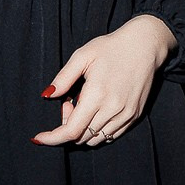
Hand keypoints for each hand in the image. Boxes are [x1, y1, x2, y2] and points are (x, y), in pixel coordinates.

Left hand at [32, 15, 176, 147]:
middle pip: (82, 137)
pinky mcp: (135, 115)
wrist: (144, 45)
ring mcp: (126, 114)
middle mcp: (112, 109)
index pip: (71, 131)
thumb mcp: (82, 56)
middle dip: (67, 126)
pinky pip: (111, 135)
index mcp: (96, 94)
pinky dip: (98, 130)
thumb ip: (63, 78)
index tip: (39, 138)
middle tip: (70, 101)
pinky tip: (97, 111)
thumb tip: (47, 95)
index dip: (52, 138)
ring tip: (84, 104)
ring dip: (83, 129)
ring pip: (96, 139)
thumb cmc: (111, 47)